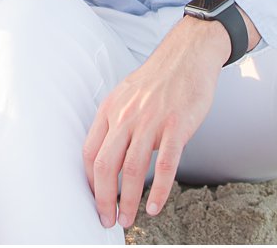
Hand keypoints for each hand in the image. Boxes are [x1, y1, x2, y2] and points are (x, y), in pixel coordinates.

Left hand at [82, 16, 229, 228]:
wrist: (187, 55)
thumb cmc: (158, 80)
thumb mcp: (125, 95)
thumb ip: (115, 122)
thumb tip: (107, 153)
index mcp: (110, 110)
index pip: (89, 153)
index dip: (90, 182)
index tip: (95, 201)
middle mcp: (125, 116)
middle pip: (105, 166)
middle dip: (103, 199)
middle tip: (107, 220)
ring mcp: (151, 121)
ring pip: (132, 170)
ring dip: (128, 201)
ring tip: (128, 220)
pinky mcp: (176, 126)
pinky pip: (165, 165)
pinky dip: (159, 191)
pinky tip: (155, 207)